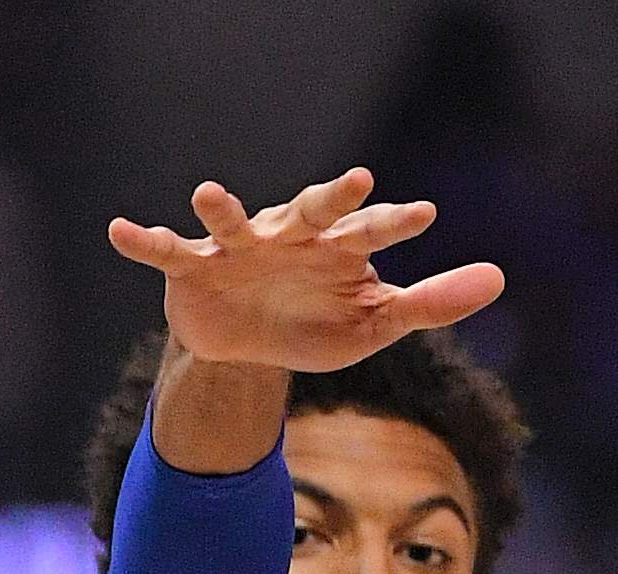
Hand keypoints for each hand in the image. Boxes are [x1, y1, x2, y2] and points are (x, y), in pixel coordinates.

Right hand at [108, 168, 503, 371]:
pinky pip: (167, 252)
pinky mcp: (194, 269)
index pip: (371, 234)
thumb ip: (431, 302)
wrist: (248, 345)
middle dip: (331, 199)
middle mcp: (289, 236)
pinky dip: (142, 241)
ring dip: (221, 207)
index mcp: (335, 249)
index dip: (394, 226)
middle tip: (356, 183)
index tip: (424, 216)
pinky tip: (119, 232)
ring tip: (208, 191)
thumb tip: (498, 279)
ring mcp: (239, 247)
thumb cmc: (316, 322)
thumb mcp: (377, 322)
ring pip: (232, 221)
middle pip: (312, 213)